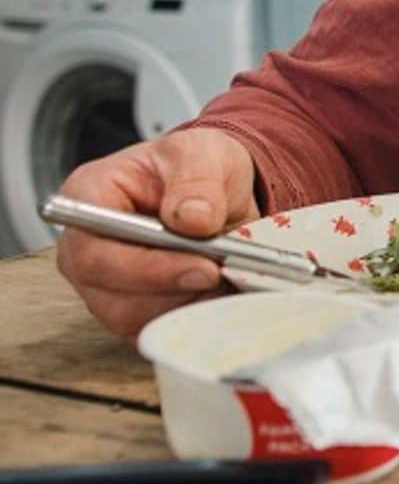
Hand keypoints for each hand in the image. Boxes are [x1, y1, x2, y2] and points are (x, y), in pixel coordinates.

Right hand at [55, 129, 259, 340]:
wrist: (214, 191)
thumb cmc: (193, 168)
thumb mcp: (202, 153)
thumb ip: (197, 180)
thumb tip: (193, 218)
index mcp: (87, 203)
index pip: (94, 253)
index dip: (146, 269)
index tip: (203, 267)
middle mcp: (86, 252)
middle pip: (111, 298)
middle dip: (176, 291)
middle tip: (225, 272)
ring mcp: (105, 287)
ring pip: (137, 321)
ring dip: (189, 304)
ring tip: (226, 274)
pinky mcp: (133, 310)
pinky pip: (159, 330)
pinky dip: (196, 315)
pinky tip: (222, 290)